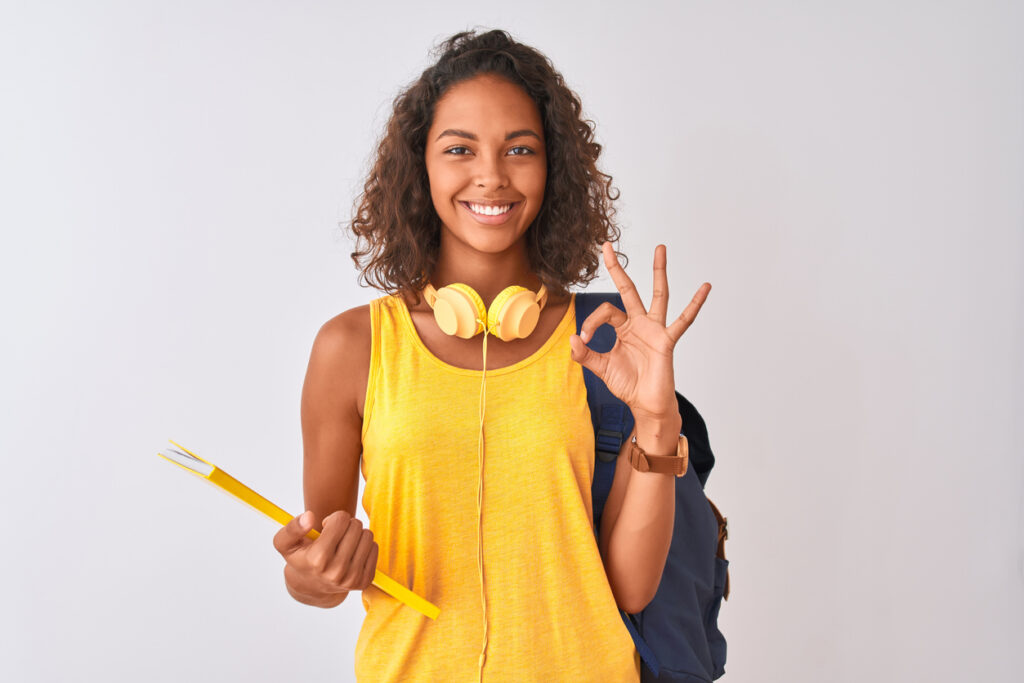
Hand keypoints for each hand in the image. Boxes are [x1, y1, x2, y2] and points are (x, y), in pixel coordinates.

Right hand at [273, 509, 377, 604]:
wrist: (312, 587)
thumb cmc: (300, 559)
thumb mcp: (284, 544)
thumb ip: (292, 528)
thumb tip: (309, 517)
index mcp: (317, 559)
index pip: (340, 520)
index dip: (334, 518)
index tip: (327, 526)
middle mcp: (336, 571)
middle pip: (356, 526)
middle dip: (346, 524)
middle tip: (336, 534)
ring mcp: (352, 578)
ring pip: (367, 535)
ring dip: (356, 534)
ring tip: (344, 542)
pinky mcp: (365, 581)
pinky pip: (375, 548)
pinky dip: (364, 545)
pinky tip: (352, 552)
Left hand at [570, 242, 710, 423]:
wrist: (645, 404)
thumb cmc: (628, 384)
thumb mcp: (600, 368)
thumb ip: (584, 354)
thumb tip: (573, 338)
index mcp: (623, 328)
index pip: (605, 311)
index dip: (591, 321)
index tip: (584, 339)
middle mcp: (639, 323)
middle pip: (628, 289)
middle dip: (617, 268)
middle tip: (607, 245)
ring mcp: (654, 329)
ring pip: (658, 294)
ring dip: (658, 271)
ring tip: (660, 248)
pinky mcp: (667, 340)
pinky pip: (684, 320)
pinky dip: (695, 304)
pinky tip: (705, 287)